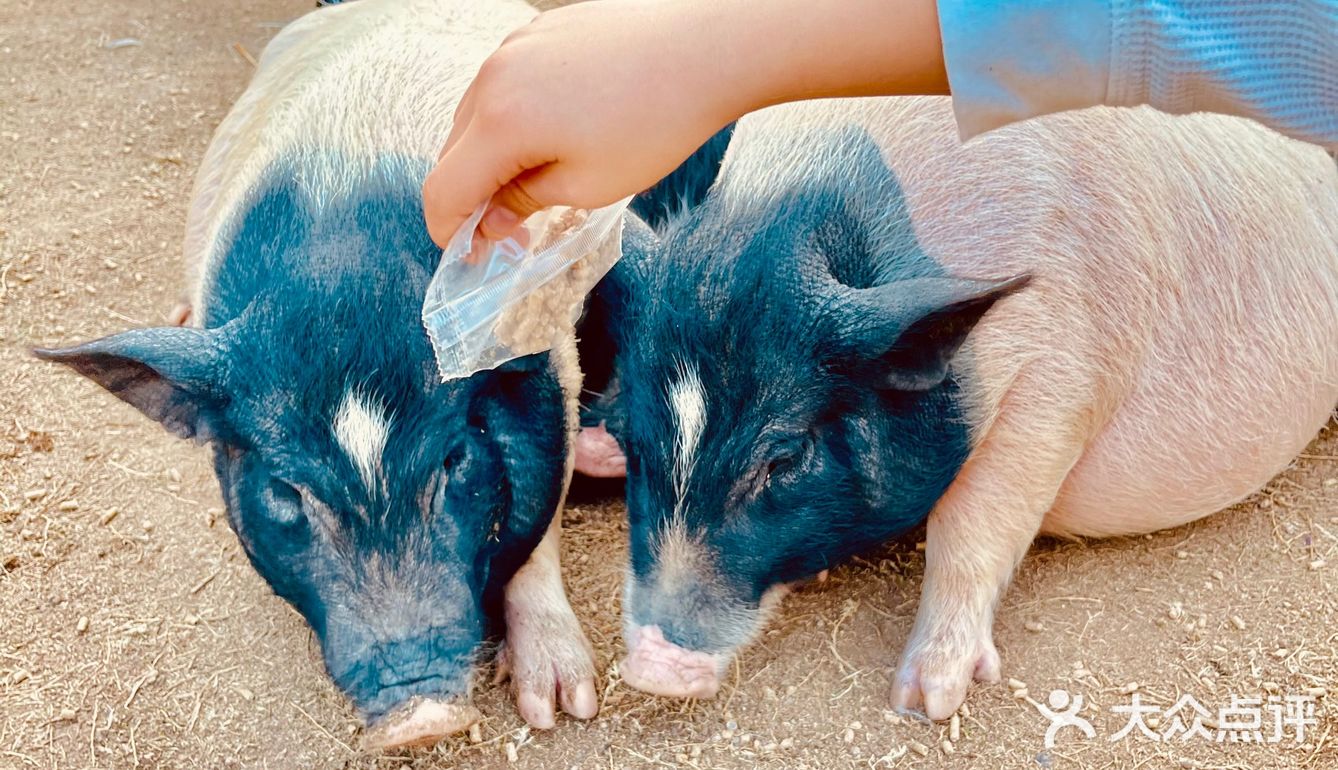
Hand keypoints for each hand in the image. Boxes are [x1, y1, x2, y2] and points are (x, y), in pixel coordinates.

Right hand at [422, 0, 946, 245]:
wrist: (706, 49)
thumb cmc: (656, 122)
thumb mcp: (587, 185)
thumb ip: (524, 203)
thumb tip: (490, 219)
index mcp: (500, 122)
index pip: (443, 189)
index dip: (449, 231)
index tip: (471, 255)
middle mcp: (494, 77)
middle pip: (454, 151)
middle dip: (472, 195)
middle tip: (511, 231)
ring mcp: (514, 47)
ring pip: (477, 115)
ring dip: (491, 154)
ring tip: (539, 181)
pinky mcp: (539, 31)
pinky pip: (505, 83)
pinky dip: (513, 116)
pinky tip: (558, 134)